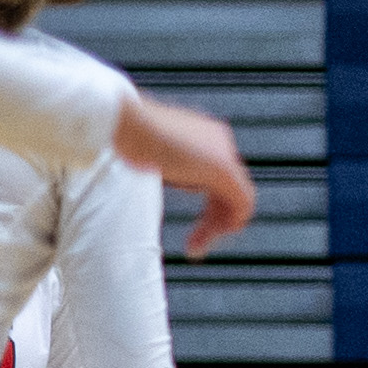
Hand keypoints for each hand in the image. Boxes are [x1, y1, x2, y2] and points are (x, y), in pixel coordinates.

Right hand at [111, 94, 255, 255]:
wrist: (125, 121)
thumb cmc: (125, 132)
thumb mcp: (148, 152)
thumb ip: (161, 161)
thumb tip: (150, 167)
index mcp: (204, 135)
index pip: (217, 177)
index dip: (209, 205)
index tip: (193, 222)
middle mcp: (219, 142)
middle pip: (230, 188)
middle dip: (214, 219)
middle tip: (195, 242)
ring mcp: (224, 153)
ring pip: (237, 198)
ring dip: (217, 226)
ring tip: (196, 246)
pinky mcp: (223, 168)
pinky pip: (242, 201)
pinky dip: (229, 223)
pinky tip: (211, 236)